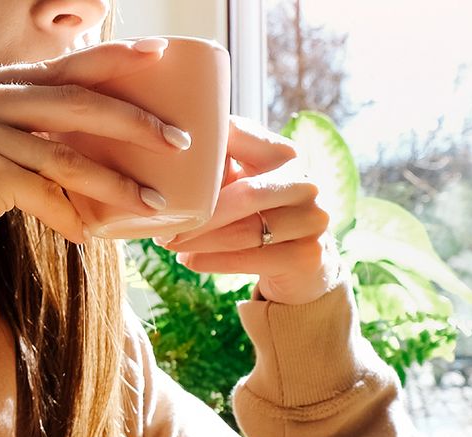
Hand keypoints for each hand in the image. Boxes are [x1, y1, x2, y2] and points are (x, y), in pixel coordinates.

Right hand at [0, 39, 190, 282]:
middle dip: (133, 118)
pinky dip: (72, 218)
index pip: (56, 67)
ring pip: (66, 153)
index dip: (110, 58)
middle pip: (72, 99)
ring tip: (154, 201)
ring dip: (117, 182)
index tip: (158, 54)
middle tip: (177, 138)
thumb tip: (87, 158)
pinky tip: (89, 237)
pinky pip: (44, 194)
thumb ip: (20, 141)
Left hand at [155, 116, 339, 305]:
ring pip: (245, 232)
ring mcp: (312, 219)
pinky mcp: (308, 255)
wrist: (303, 266)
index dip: (201, 151)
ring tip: (169, 245)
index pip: (238, 135)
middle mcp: (305, 181)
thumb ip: (215, 166)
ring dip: (201, 241)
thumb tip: (160, 159)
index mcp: (284, 153)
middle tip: (161, 228)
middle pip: (245, 194)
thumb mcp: (241, 184)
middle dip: (200, 214)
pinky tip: (189, 261)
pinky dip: (214, 262)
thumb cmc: (260, 218)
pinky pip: (251, 259)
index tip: (161, 165)